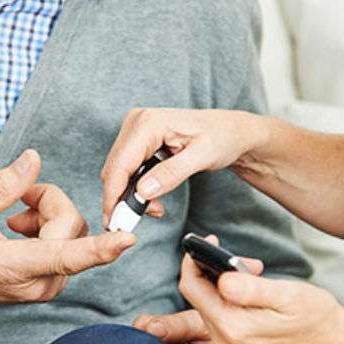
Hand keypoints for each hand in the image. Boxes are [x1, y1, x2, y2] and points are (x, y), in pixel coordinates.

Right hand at [0, 149, 136, 322]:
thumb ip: (3, 185)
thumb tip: (35, 159)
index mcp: (14, 267)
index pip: (67, 257)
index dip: (100, 247)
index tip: (127, 239)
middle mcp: (37, 283)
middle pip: (71, 227)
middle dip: (48, 203)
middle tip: (16, 201)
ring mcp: (46, 287)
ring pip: (72, 234)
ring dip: (47, 216)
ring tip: (12, 220)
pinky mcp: (50, 283)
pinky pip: (67, 245)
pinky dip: (47, 229)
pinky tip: (19, 230)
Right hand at [101, 108, 272, 225]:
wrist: (230, 131)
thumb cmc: (222, 138)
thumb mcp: (202, 156)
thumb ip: (172, 173)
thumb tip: (143, 191)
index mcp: (149, 123)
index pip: (120, 164)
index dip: (114, 195)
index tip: (114, 220)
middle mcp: (136, 122)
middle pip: (114, 169)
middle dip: (124, 198)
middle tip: (143, 218)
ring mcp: (135, 129)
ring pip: (118, 171)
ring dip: (130, 194)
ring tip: (155, 208)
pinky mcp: (137, 139)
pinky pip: (127, 168)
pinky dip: (136, 186)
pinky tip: (152, 196)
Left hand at [177, 235, 343, 343]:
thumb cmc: (318, 319)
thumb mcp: (288, 296)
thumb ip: (250, 288)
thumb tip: (221, 279)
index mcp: (234, 329)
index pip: (192, 288)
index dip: (194, 260)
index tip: (209, 242)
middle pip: (200, 297)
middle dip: (216, 272)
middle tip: (251, 264)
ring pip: (210, 306)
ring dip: (226, 286)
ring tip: (258, 277)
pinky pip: (221, 318)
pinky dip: (232, 301)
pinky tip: (255, 295)